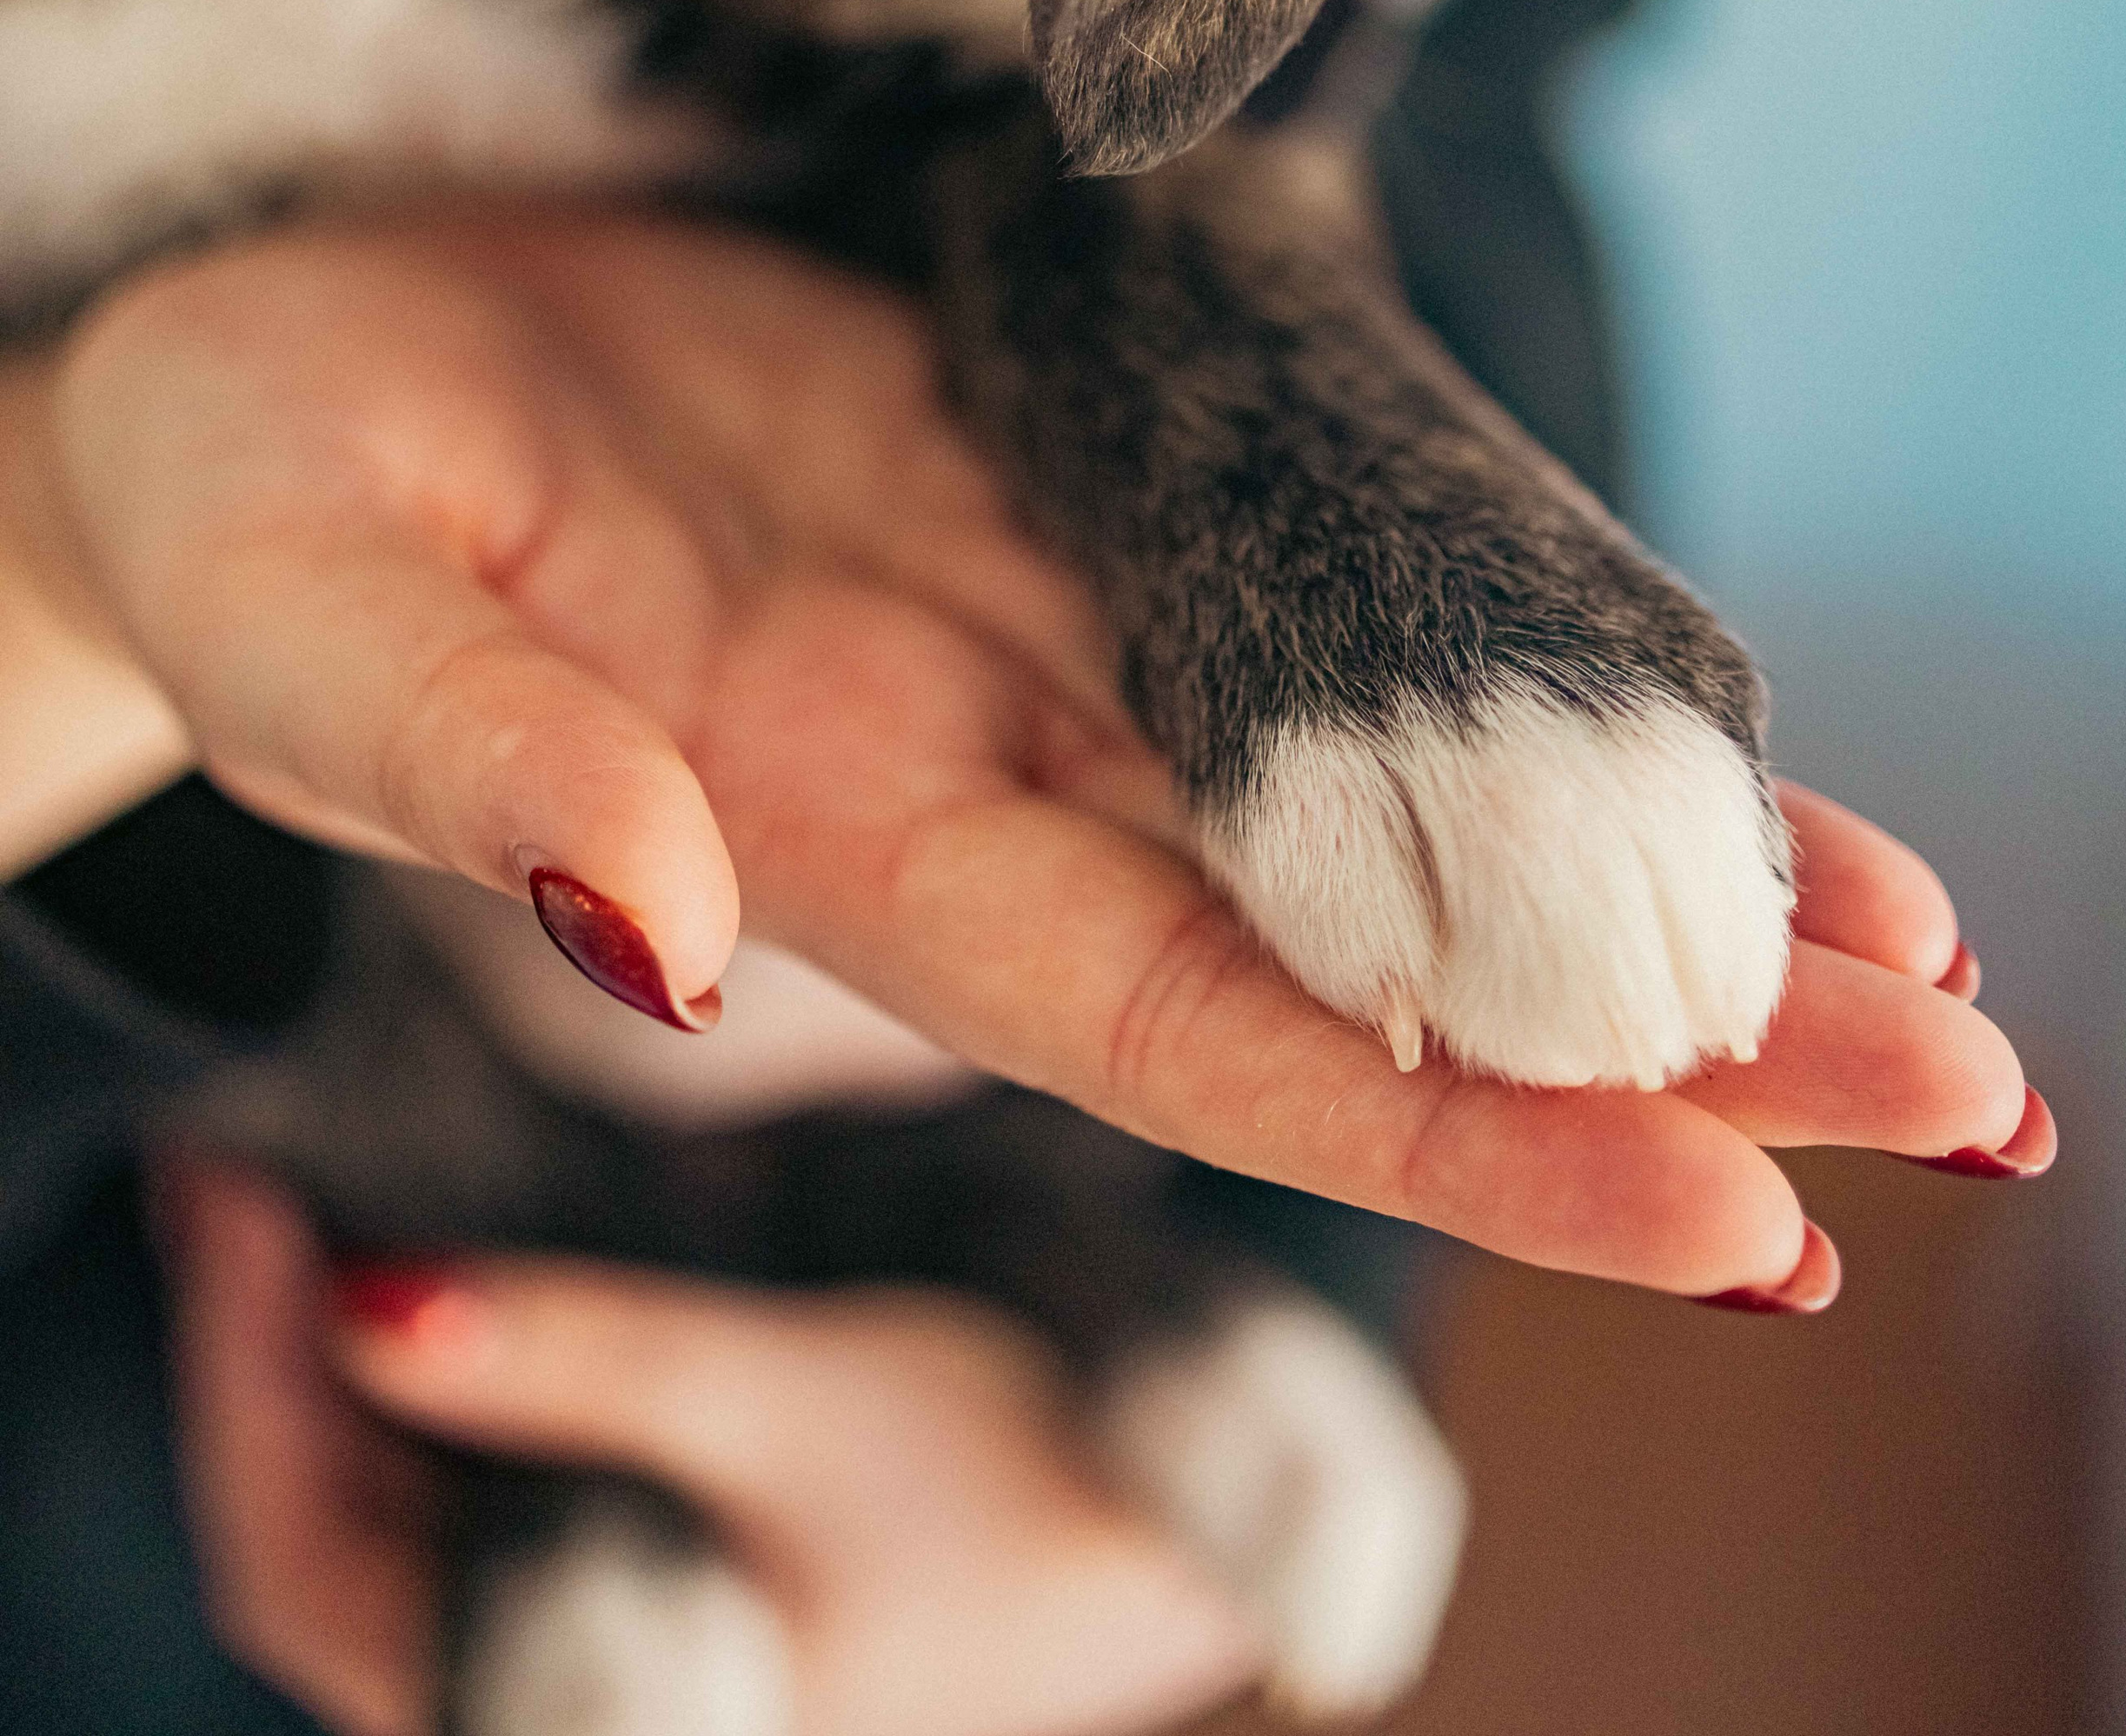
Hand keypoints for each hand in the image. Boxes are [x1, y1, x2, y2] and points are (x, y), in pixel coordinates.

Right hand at [47, 208, 2041, 1298]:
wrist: (252, 356)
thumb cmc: (244, 491)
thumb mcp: (316, 614)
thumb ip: (475, 767)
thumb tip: (660, 933)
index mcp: (821, 825)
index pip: (1186, 1017)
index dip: (1455, 1118)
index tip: (1734, 1206)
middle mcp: (973, 756)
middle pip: (1358, 939)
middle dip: (1656, 1031)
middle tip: (1976, 1087)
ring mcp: (1028, 615)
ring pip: (1388, 788)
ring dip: (1645, 868)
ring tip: (1924, 940)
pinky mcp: (1044, 459)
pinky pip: (1321, 593)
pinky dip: (1509, 662)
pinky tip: (1686, 704)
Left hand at [161, 1151, 1256, 1735]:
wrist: (1161, 1540)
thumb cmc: (1007, 1486)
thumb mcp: (785, 1398)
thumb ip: (577, 1356)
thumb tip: (365, 1299)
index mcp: (588, 1710)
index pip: (313, 1578)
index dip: (248, 1387)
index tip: (236, 1201)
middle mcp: (566, 1699)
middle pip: (325, 1554)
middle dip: (267, 1360)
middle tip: (235, 1173)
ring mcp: (595, 1637)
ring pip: (387, 1526)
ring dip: (331, 1368)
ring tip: (289, 1198)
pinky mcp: (637, 1576)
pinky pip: (469, 1497)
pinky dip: (426, 1376)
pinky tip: (410, 1272)